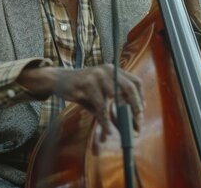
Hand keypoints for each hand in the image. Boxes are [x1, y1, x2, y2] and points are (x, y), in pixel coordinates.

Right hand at [18, 64, 143, 141]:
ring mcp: (97, 76)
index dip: (140, 98)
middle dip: (136, 108)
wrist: (60, 80)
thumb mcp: (101, 96)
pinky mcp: (86, 84)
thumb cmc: (84, 90)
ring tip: (123, 131)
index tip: (140, 114)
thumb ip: (114, 109)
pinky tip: (107, 130)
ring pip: (115, 98)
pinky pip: (100, 105)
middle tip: (137, 124)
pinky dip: (105, 120)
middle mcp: (108, 70)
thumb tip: (129, 129)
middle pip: (129, 88)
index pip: (135, 82)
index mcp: (114, 70)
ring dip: (121, 118)